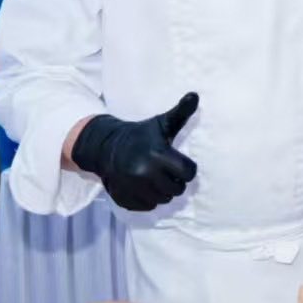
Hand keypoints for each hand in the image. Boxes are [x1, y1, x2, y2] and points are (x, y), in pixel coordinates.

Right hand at [70, 93, 199, 211]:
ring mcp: (132, 188)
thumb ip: (181, 112)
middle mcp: (143, 173)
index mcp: (157, 155)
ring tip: (154, 177)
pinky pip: (148, 207)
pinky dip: (148, 199)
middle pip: (178, 189)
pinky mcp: (124, 199)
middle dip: (175, 181)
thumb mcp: (161, 123)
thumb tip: (195, 95)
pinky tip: (142, 186)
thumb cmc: (142, 136)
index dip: (186, 168)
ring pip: (164, 200)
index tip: (177, 161)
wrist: (106, 148)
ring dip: (163, 191)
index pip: (189, 173)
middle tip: (164, 170)